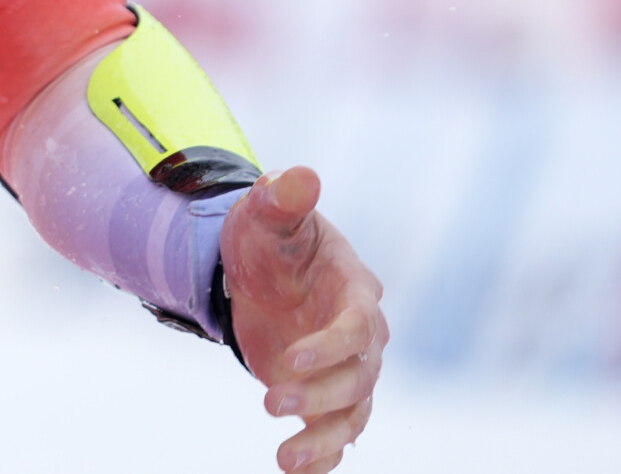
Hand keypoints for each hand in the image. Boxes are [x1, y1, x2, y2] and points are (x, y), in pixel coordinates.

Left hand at [221, 166, 387, 472]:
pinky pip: (336, 432)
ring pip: (353, 411)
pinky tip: (294, 470)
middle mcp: (362, 334)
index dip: (329, 347)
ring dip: (323, 437)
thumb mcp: (267, 215)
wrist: (257, 270)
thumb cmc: (269, 237)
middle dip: (320, 395)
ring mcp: (347, 368)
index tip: (288, 361)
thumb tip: (302, 176)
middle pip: (358, 376)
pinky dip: (321, 454)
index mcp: (354, 288)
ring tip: (285, 458)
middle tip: (270, 402)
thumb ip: (284, 200)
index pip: (357, 325)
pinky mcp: (326, 393)